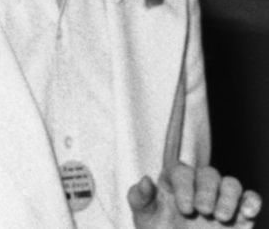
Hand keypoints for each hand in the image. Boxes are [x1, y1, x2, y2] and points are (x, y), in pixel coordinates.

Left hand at [129, 163, 261, 227]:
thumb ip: (140, 199)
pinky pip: (250, 199)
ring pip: (231, 183)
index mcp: (175, 185)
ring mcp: (220, 200)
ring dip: (228, 197)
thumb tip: (145, 179)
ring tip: (220, 217)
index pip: (181, 171)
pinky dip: (251, 202)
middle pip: (208, 174)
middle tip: (203, 210)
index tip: (183, 208)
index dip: (184, 186)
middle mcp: (199, 188)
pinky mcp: (239, 214)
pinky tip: (247, 213)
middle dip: (207, 191)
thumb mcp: (145, 220)